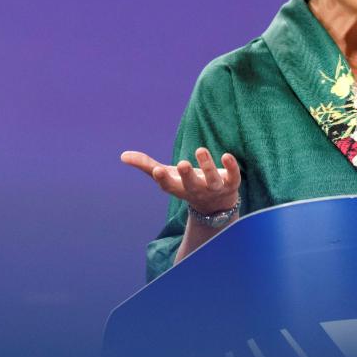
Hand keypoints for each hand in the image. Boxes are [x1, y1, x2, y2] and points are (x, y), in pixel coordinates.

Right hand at [120, 147, 239, 215]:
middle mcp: (197, 190)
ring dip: (208, 166)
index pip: (170, 186)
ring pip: (212, 180)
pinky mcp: (231, 182)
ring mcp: (215, 187)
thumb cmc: (186, 185)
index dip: (163, 179)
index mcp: (180, 188)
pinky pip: (234, 176)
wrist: (216, 206)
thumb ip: (146, 166)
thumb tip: (123, 156)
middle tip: (182, 164)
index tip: (157, 170)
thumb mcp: (168, 176)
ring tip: (200, 150)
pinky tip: (227, 156)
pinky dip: (231, 167)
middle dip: (187, 175)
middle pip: (192, 185)